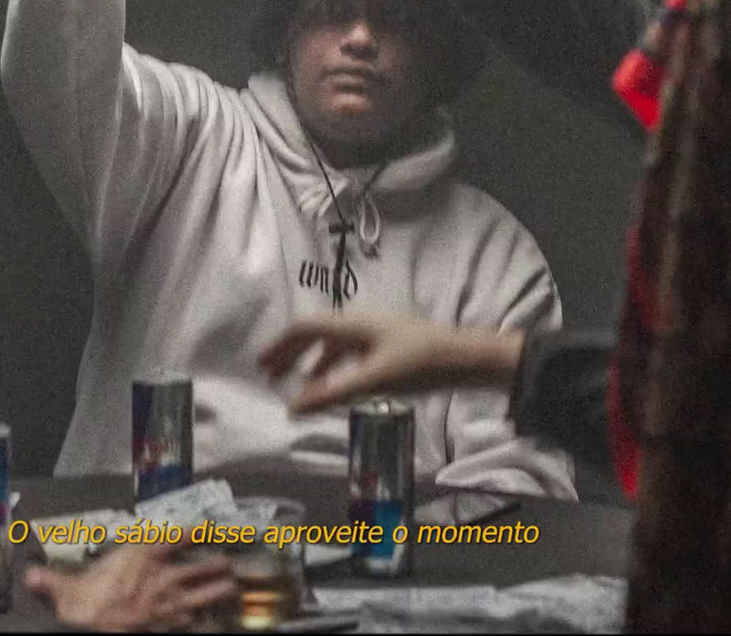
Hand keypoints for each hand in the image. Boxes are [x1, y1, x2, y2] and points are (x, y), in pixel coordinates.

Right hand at [23, 539, 236, 631]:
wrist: (92, 633)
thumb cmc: (83, 608)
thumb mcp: (64, 589)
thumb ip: (49, 580)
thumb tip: (30, 577)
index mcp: (142, 554)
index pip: (182, 535)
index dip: (202, 530)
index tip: (214, 528)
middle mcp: (165, 574)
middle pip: (208, 564)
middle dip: (222, 563)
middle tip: (229, 562)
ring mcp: (174, 602)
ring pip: (213, 592)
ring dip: (224, 589)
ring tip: (232, 586)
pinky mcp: (174, 626)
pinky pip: (200, 621)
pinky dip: (207, 620)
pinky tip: (212, 620)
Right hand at [258, 313, 522, 413]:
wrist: (468, 358)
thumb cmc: (420, 364)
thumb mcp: (373, 381)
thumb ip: (331, 394)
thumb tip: (292, 408)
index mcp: (352, 324)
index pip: (304, 327)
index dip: (280, 345)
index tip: (262, 366)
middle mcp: (360, 323)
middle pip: (316, 332)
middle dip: (291, 352)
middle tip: (272, 375)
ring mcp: (376, 333)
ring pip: (334, 343)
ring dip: (313, 362)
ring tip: (302, 386)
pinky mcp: (389, 345)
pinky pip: (350, 352)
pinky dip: (335, 367)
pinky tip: (339, 386)